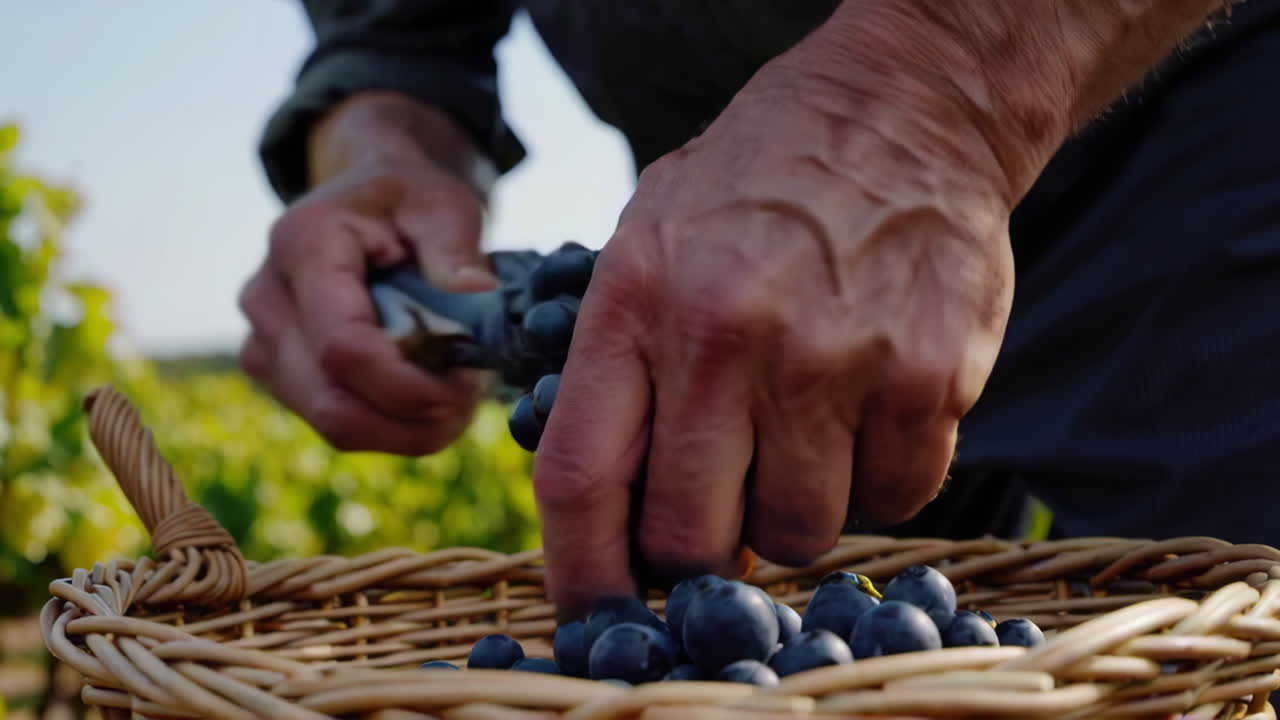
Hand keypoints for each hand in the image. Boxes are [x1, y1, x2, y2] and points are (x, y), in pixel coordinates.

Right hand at [239, 94, 496, 454]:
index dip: (406, 385)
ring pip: (334, 425)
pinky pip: (337, 425)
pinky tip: (429, 400)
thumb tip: (476, 294)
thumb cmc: (407, 201)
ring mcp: (265, 343)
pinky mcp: (279, 374)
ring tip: (458, 399)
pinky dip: (392, 427)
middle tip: (472, 398)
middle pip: (332, 401)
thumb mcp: (443, 202)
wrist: (364, 202)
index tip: (467, 385)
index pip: (343, 346)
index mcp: (303, 246)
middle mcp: (268, 299)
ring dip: (407, 430)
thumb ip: (456, 244)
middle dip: (413, 418)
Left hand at [531, 25, 1020, 616]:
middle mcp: (726, 338)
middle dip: (699, 557)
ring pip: (797, 533)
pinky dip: (879, 485)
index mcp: (638, 303)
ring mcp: (832, 362)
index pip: (582, 478)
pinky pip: (895, 501)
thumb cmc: (761, 184)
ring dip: (793, 515)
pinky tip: (870, 419)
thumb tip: (616, 504)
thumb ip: (622, 364)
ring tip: (804, 441)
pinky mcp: (926, 378)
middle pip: (688, 535)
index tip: (597, 613)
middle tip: (720, 524)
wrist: (903, 111)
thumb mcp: (650, 238)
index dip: (581, 572)